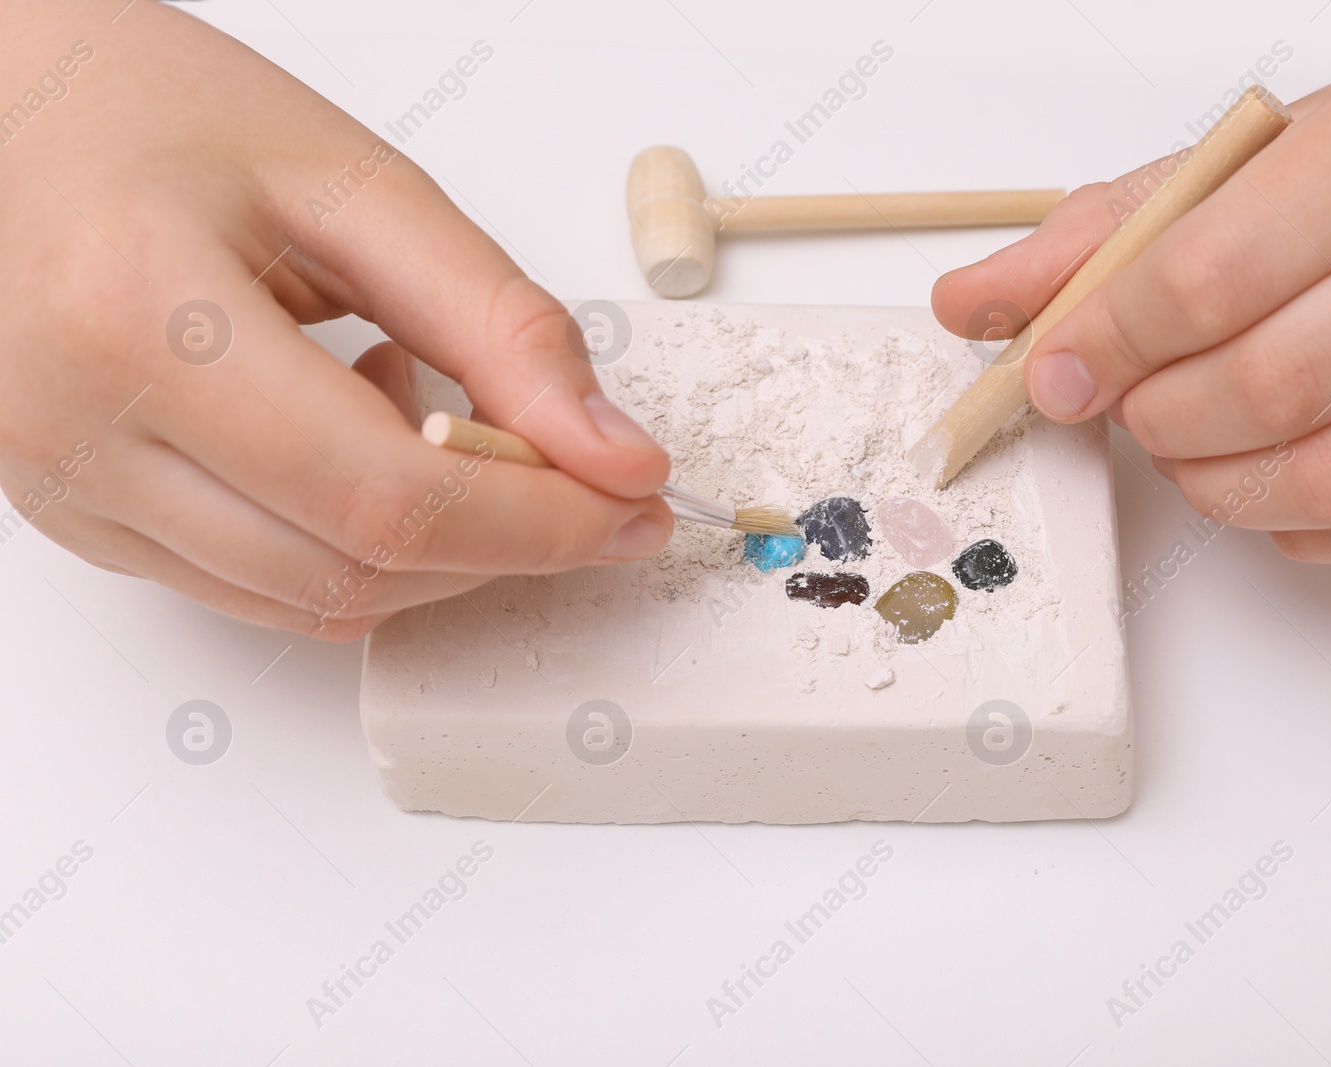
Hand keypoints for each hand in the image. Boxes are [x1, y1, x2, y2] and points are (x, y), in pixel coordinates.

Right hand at [0, 0, 671, 639]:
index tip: (633, 502)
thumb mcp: (356, 186)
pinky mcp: (73, 519)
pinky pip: (257, 591)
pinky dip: (352, 544)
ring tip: (419, 402)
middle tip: (574, 471)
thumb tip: (613, 452)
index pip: (389, 495)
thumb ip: (500, 324)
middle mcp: (79, 429)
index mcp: (142, 316)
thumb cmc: (153, 113)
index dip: (539, 521)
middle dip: (504, 543)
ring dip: (430, 545)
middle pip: (357, 567)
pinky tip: (348, 433)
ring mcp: (63, 490)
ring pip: (313, 601)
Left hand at [934, 9, 1330, 561]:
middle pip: (1270, 384)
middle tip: (1129, 403)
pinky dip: (1306, 526)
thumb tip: (979, 298)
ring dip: (1218, 484)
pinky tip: (1274, 485)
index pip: (1217, 270)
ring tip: (1189, 446)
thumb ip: (1133, 215)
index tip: (1055, 366)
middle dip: (1156, 417)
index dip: (1104, 338)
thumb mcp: (1307, 131)